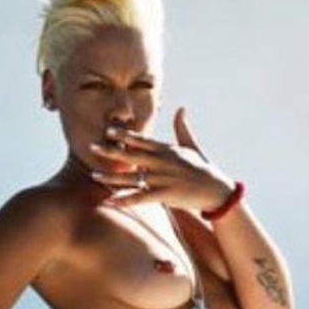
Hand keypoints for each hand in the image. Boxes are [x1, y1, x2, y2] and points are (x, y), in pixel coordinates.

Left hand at [89, 107, 234, 209]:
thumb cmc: (203, 168)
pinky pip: (140, 198)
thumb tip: (181, 108)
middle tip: (91, 146)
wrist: (216, 190)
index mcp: (167, 150)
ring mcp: (162, 179)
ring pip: (132, 177)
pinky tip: (110, 201)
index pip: (142, 141)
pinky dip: (124, 200)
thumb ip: (182, 128)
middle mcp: (162, 162)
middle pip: (132, 155)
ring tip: (94, 174)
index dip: (124, 135)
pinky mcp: (165, 195)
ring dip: (112, 176)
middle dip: (111, 151)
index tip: (108, 130)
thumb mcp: (192, 146)